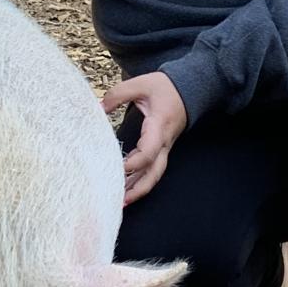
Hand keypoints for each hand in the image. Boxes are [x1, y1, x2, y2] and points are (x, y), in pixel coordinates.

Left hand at [101, 72, 187, 205]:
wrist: (189, 88)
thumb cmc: (165, 87)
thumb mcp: (140, 84)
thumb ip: (118, 94)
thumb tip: (98, 108)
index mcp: (159, 126)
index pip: (149, 151)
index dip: (134, 163)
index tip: (117, 168)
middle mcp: (164, 142)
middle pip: (154, 172)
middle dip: (138, 189)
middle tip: (119, 201)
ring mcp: (165, 147)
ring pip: (154, 174)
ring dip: (138, 189)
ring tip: (120, 202)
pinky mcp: (162, 148)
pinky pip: (152, 168)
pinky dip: (140, 180)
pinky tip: (126, 188)